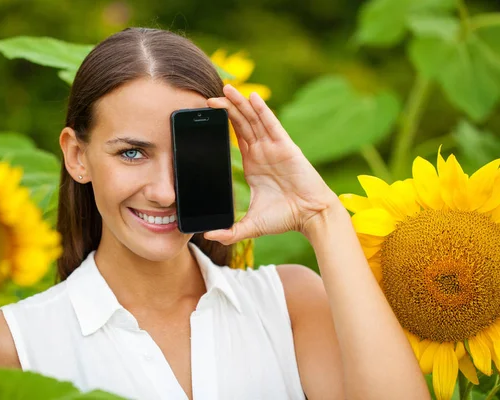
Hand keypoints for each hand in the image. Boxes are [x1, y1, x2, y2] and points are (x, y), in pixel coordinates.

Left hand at [203, 84, 340, 244]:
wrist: (311, 217)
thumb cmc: (285, 218)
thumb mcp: (252, 224)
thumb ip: (231, 230)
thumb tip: (208, 235)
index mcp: (253, 163)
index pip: (235, 136)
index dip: (222, 123)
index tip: (205, 114)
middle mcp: (262, 151)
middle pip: (241, 123)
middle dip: (227, 109)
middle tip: (208, 98)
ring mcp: (274, 147)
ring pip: (254, 120)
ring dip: (240, 104)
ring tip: (227, 89)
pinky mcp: (286, 147)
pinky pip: (272, 125)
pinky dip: (262, 110)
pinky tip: (252, 98)